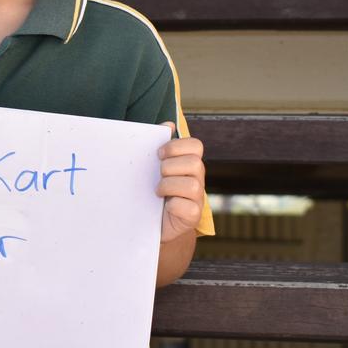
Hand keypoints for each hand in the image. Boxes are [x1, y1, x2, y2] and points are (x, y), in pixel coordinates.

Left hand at [156, 123, 205, 242]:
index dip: (176, 146)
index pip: (196, 145)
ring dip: (169, 186)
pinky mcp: (193, 217)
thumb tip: (168, 125)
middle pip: (194, 163)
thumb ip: (161, 147)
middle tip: (158, 175)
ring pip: (193, 186)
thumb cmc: (153, 191)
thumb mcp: (154, 168)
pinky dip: (173, 205)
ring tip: (158, 192)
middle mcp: (197, 179)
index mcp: (189, 164)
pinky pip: (188, 208)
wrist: (150, 223)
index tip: (158, 154)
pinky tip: (165, 206)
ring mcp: (197, 199)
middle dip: (170, 167)